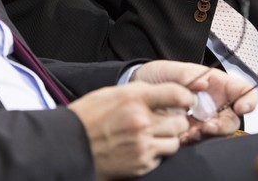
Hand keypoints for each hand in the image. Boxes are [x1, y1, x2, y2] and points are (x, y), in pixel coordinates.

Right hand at [68, 81, 194, 180]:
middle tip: (166, 120)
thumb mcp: (112, 93)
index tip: (187, 101)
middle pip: (180, 122)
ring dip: (168, 138)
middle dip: (176, 120)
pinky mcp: (141, 164)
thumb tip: (165, 93)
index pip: (177, 94)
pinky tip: (141, 147)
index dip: (187, 98)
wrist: (71, 145)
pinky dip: (155, 152)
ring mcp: (142, 145)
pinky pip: (162, 157)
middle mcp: (141, 121)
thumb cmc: (88, 117)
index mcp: (134, 98)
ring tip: (152, 135)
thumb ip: (139, 92)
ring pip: (175, 141)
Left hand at [131, 60, 257, 143]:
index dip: (248, 100)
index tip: (240, 107)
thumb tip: (204, 83)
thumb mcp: (171, 69)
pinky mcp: (191, 131)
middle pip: (232, 118)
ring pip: (217, 132)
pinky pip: (199, 139)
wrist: (140, 89)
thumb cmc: (159, 75)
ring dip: (207, 135)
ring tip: (190, 133)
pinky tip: (181, 138)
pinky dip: (192, 141)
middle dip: (223, 125)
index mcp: (216, 83)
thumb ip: (188, 74)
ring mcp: (204, 118)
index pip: (243, 91)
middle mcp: (215, 102)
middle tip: (208, 127)